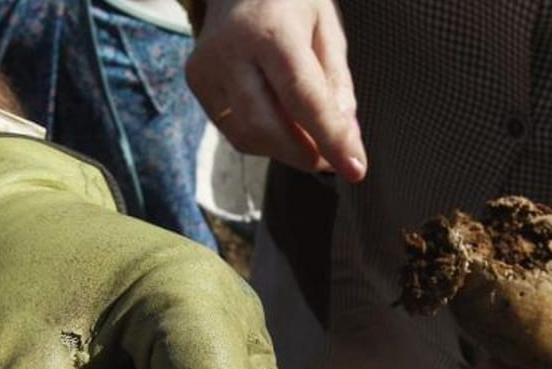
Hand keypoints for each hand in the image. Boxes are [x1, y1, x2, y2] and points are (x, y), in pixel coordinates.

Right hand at [186, 0, 366, 181]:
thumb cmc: (292, 1)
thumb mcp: (327, 27)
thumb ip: (337, 82)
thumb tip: (344, 137)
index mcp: (271, 29)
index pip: (303, 98)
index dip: (331, 138)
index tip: (355, 168)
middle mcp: (231, 49)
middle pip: (267, 126)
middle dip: (305, 154)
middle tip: (332, 160)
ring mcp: (207, 67)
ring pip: (247, 136)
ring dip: (285, 150)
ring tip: (309, 140)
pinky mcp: (196, 80)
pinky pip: (232, 129)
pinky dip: (262, 138)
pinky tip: (281, 124)